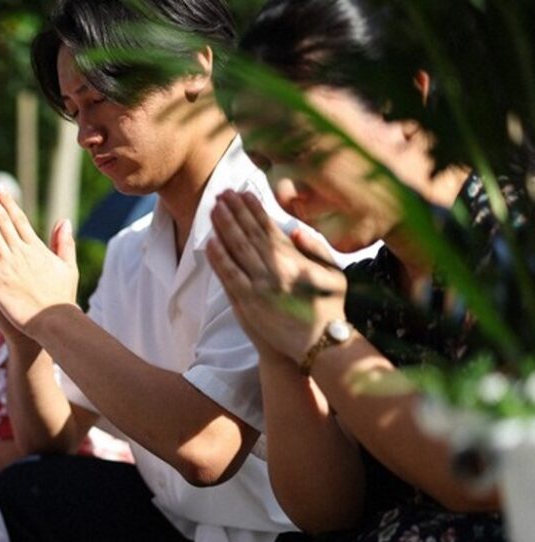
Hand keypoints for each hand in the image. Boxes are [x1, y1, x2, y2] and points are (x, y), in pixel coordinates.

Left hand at [0, 177, 78, 345]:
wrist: (54, 322)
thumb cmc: (61, 298)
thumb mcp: (67, 267)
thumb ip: (64, 243)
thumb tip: (65, 220)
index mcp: (36, 248)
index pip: (18, 218)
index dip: (6, 200)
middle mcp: (20, 252)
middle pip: (1, 219)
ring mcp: (7, 265)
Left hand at [206, 190, 347, 363]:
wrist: (316, 345)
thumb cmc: (328, 308)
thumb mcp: (334, 274)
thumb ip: (317, 249)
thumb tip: (295, 229)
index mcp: (295, 259)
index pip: (269, 228)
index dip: (254, 209)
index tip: (243, 193)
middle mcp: (276, 269)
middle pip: (249, 234)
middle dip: (235, 211)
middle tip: (222, 193)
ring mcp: (260, 286)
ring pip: (236, 250)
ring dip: (223, 227)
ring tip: (213, 208)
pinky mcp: (247, 303)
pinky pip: (229, 276)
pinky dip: (219, 259)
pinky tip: (209, 242)